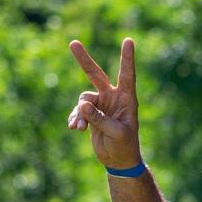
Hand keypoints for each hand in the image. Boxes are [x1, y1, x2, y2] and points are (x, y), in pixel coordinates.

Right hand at [66, 37, 141, 170]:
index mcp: (127, 99)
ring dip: (80, 113)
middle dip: (84, 60)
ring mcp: (101, 104)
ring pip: (83, 99)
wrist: (118, 160)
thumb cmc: (124, 146)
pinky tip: (75, 129)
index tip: (128, 40)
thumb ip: (99, 118)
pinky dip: (76, 118)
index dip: (127, 58)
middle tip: (72, 43)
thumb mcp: (115, 133)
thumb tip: (82, 104)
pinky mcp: (91, 113)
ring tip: (80, 128)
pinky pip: (78, 110)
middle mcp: (113, 97)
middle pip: (96, 75)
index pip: (127, 75)